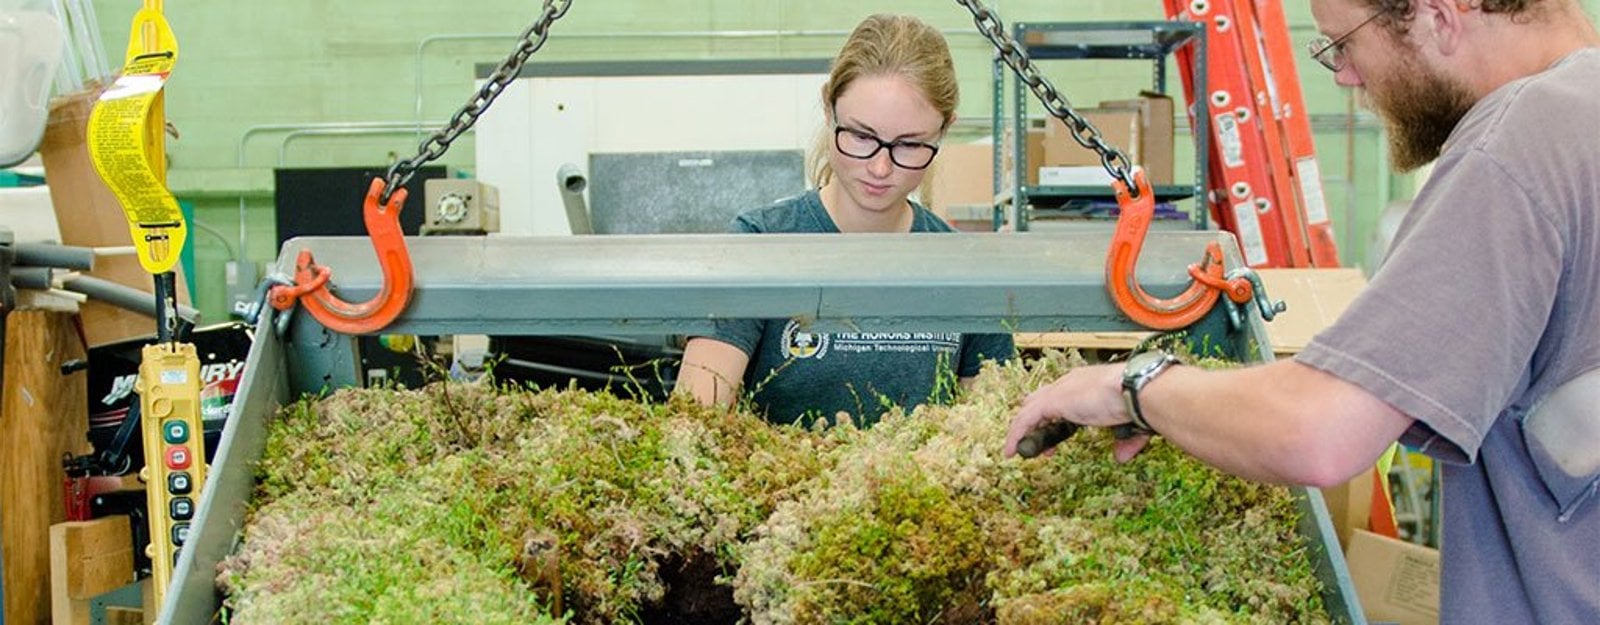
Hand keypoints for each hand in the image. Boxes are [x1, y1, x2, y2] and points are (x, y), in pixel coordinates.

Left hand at [1003, 364, 1152, 462]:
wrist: (1136, 389)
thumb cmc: (1140, 402)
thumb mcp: (1130, 424)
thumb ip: (1124, 441)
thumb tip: (1121, 457)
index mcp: (1088, 384)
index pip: (1062, 399)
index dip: (1056, 419)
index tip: (1056, 439)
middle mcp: (1071, 383)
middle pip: (1041, 401)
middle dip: (1037, 423)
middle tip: (1040, 446)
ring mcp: (1060, 391)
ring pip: (1029, 410)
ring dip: (1024, 431)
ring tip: (1017, 450)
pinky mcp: (1051, 401)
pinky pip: (1025, 419)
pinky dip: (1016, 434)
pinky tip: (1012, 450)